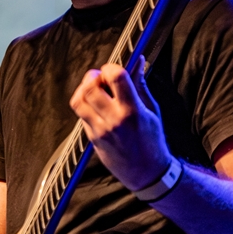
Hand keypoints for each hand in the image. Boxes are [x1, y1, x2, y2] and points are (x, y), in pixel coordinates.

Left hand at [69, 58, 171, 191]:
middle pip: (90, 88)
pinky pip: (81, 115)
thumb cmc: (153, 141)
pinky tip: (97, 107)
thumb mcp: (152, 110)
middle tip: (100, 78)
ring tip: (95, 90)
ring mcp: (100, 130)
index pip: (116, 77)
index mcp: (133, 110)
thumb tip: (138, 60)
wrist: (147, 173)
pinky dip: (86, 105)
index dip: (111, 67)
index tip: (114, 68)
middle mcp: (114, 120)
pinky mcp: (92, 139)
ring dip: (84, 90)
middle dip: (93, 76)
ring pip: (79, 101)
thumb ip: (140, 85)